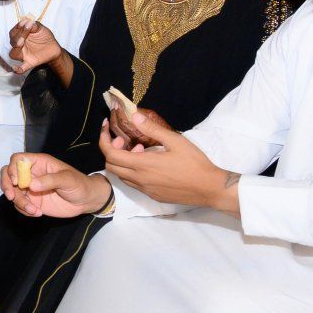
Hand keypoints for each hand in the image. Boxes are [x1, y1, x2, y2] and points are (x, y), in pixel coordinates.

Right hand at [0, 153, 111, 218]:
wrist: (86, 201)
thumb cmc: (79, 184)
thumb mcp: (68, 179)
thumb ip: (50, 180)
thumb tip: (32, 185)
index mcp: (39, 163)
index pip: (17, 160)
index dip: (13, 169)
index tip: (16, 182)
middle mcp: (31, 174)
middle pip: (8, 174)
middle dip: (6, 185)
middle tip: (12, 197)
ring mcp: (30, 188)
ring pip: (12, 192)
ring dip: (19, 202)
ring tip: (34, 210)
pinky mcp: (32, 201)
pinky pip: (19, 205)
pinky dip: (24, 210)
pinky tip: (38, 213)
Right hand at [8, 18, 61, 72]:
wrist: (54, 48)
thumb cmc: (45, 37)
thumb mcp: (41, 28)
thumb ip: (34, 25)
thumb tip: (28, 22)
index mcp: (20, 36)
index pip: (13, 32)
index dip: (17, 29)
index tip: (25, 24)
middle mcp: (20, 45)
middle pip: (12, 42)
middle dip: (16, 38)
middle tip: (23, 36)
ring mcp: (24, 54)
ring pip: (13, 54)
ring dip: (15, 50)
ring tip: (21, 45)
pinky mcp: (29, 62)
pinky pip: (22, 68)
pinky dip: (18, 70)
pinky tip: (16, 69)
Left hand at [100, 109, 238, 213]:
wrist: (209, 188)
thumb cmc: (194, 163)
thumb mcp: (175, 141)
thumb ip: (153, 130)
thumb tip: (135, 117)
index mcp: (143, 165)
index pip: (110, 154)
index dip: (104, 139)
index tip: (107, 128)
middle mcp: (140, 180)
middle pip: (111, 166)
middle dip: (111, 150)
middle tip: (125, 139)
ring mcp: (145, 190)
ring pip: (122, 176)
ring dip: (123, 161)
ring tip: (139, 149)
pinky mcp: (152, 195)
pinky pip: (133, 183)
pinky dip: (132, 171)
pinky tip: (148, 163)